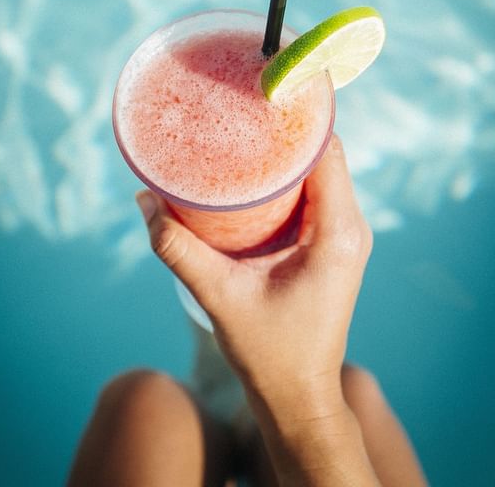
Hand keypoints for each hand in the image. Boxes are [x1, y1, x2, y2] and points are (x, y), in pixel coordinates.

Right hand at [136, 135, 372, 409]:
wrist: (299, 398)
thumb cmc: (270, 353)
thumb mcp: (218, 295)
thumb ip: (177, 248)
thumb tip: (143, 199)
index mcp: (338, 232)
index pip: (328, 151)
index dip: (300, 118)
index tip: (262, 95)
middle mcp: (350, 227)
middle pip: (325, 154)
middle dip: (287, 130)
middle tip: (242, 109)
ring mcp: (344, 236)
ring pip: (321, 172)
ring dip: (288, 153)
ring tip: (245, 133)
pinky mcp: (332, 245)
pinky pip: (316, 192)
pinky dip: (289, 176)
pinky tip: (255, 172)